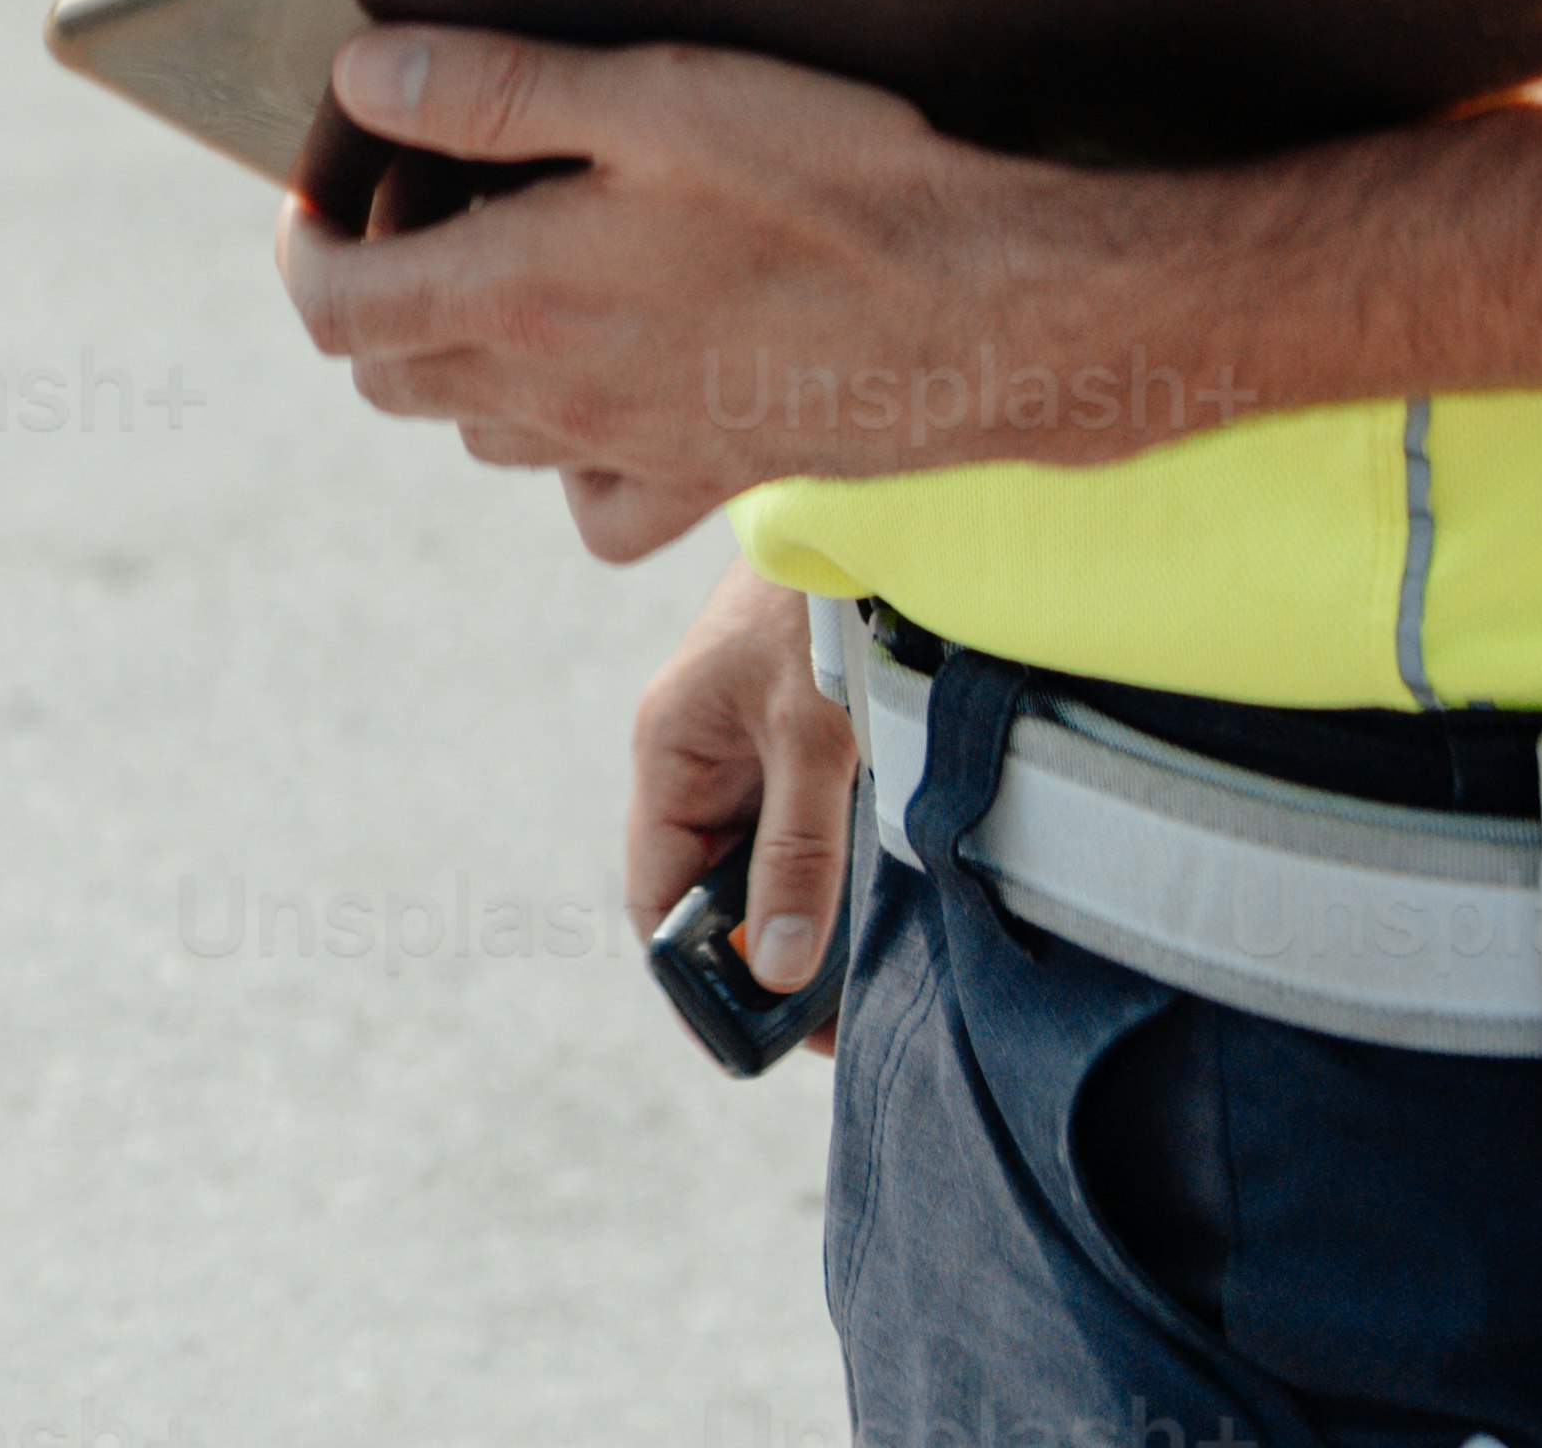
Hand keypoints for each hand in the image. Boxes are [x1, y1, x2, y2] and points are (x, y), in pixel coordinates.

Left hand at [270, 18, 1116, 566]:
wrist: (981, 311)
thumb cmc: (827, 179)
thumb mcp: (653, 89)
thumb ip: (493, 87)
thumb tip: (360, 78)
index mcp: (515, 296)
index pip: (334, 307)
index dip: (305, 243)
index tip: (320, 188)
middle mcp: (551, 395)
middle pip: (392, 373)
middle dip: (371, 291)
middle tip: (414, 203)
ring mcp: (627, 449)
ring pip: (481, 433)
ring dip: (459, 356)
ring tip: (509, 261)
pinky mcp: (704, 477)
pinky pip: (595, 500)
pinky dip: (567, 455)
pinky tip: (608, 377)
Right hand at [630, 554, 863, 1005]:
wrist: (870, 505)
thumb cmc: (822, 599)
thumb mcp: (811, 731)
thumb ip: (796, 849)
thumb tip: (779, 968)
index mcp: (671, 754)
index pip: (659, 904)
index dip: (699, 979)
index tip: (757, 1036)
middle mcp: (700, 758)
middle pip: (713, 892)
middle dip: (764, 957)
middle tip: (832, 1018)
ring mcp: (748, 746)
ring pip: (762, 863)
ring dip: (806, 914)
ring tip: (866, 974)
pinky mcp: (800, 733)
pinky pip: (801, 825)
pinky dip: (834, 868)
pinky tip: (882, 902)